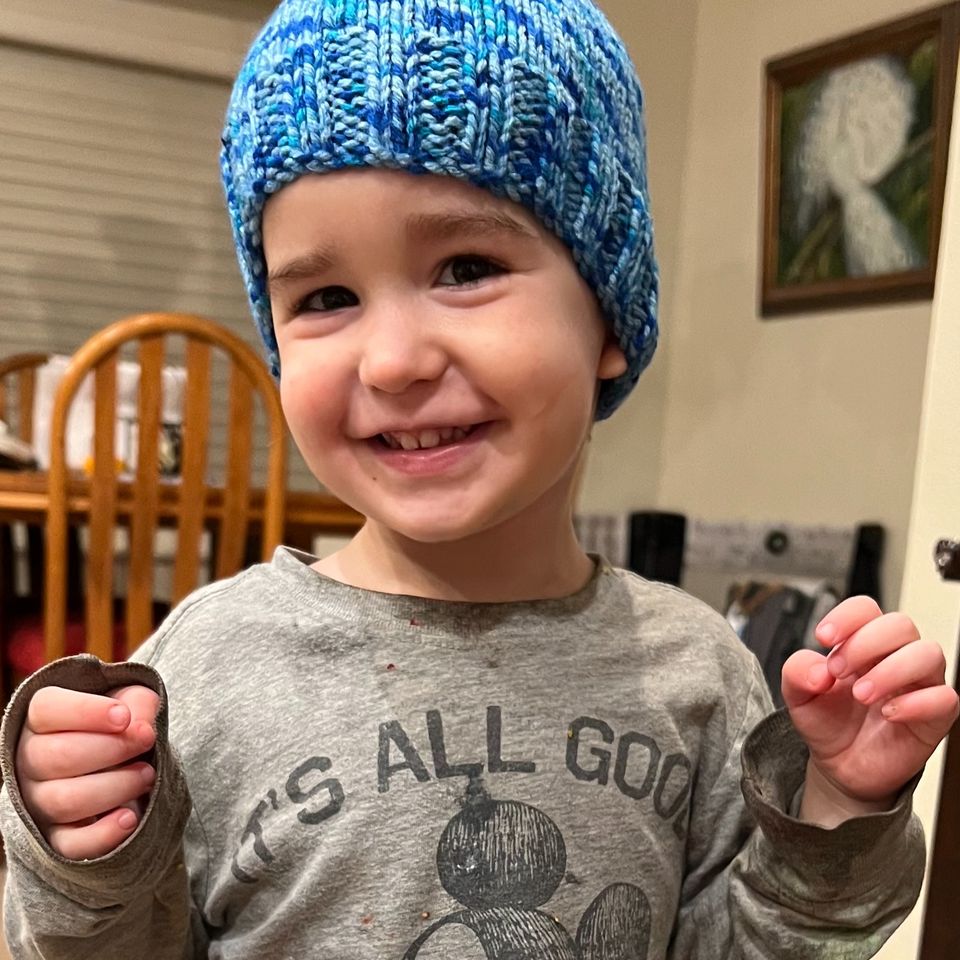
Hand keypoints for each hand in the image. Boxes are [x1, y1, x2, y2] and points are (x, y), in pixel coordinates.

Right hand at [16, 685, 159, 858]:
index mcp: (42, 718)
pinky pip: (70, 846)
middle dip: (112, 748)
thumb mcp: (134, 703)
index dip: (86, 712)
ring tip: (147, 775)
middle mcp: (30, 760)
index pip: (46, 709)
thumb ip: (138, 704)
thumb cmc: (122, 727)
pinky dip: (102, 835)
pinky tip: (130, 818)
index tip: (125, 717)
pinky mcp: (55, 838)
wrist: (126, 764)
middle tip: (146, 742)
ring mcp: (38, 802)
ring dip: (116, 787)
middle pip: (57, 756)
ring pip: (64, 801)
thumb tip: (141, 727)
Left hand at [781, 596, 958, 819]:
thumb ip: (797, 672)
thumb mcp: (798, 695)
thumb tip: (817, 669)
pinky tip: (888, 713)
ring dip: (892, 670)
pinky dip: (916, 703)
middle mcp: (894, 657)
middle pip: (900, 624)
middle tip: (838, 670)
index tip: (824, 637)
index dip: (847, 616)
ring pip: (929, 654)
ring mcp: (918, 684)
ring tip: (861, 694)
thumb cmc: (828, 722)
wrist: (840, 765)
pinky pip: (945, 697)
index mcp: (862, 643)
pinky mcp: (934, 716)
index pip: (866, 608)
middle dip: (866, 643)